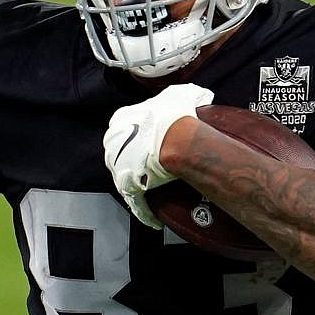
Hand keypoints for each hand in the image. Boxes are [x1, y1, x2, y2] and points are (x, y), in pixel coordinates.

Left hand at [104, 83, 213, 227]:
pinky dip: (146, 212)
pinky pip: (137, 203)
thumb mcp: (183, 94)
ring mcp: (118, 168)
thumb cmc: (176, 116)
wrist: (176, 140)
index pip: (126, 127)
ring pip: (129, 179)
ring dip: (142, 186)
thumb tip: (200, 97)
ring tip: (157, 191)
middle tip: (158, 166)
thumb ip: (187, 95)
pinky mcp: (127, 187)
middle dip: (138, 161)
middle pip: (124, 155)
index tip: (155, 140)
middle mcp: (113, 144)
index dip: (142, 135)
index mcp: (121, 119)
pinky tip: (155, 219)